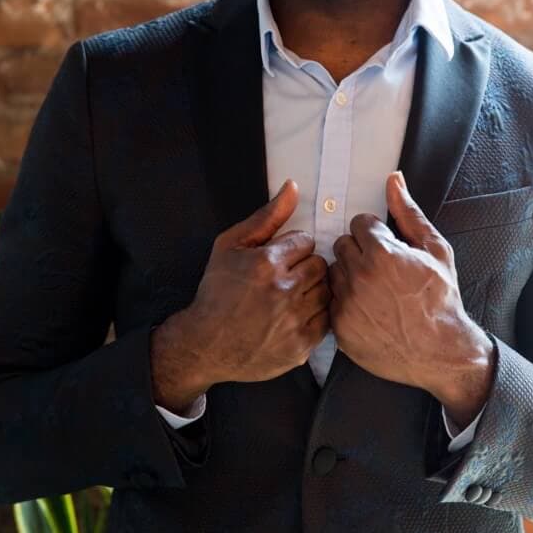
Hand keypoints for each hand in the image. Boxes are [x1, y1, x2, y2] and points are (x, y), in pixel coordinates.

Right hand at [151, 180, 329, 409]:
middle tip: (285, 279)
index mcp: (266, 263)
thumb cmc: (216, 291)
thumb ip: (266, 217)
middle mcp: (283, 291)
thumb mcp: (230, 246)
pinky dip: (315, 316)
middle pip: (320, 265)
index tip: (278, 260)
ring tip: (290, 297)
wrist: (205, 345)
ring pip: (326, 290)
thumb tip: (293, 187)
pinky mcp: (301, 345)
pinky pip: (327, 318)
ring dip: (312, 291)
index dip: (292, 249)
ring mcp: (294, 320)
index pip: (306, 241)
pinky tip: (294, 316)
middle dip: (304, 268)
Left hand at [329, 172, 494, 425]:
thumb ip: (409, 213)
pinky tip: (369, 309)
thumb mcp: (436, 250)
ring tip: (375, 290)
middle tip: (383, 269)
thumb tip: (393, 180)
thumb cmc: (441, 298)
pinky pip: (332, 301)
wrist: (440, 350)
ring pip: (334, 272)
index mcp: (381, 252)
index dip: (377, 234)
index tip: (389, 249)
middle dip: (361, 252)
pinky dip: (346, 302)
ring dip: (350, 276)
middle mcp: (358, 276)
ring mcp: (346, 303)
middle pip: (343, 245)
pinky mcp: (339, 326)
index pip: (360, 224)